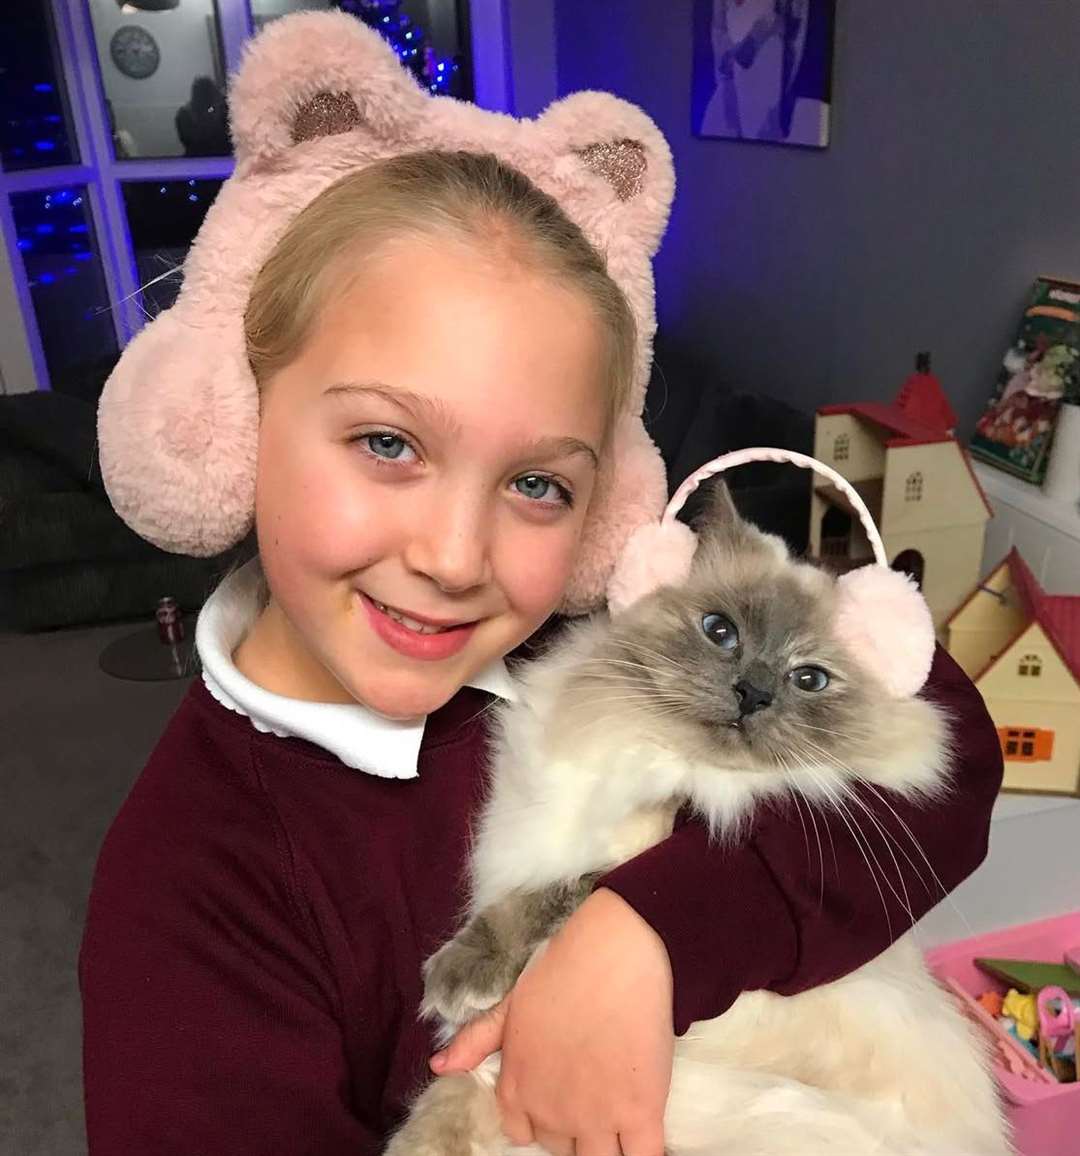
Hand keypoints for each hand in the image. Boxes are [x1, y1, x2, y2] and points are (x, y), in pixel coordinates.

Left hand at [431, 888, 673, 1155]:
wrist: (611, 950)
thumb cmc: (560, 968)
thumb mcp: (509, 1003)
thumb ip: (476, 1040)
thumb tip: (438, 1066)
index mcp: (517, 1088)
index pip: (523, 1133)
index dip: (543, 1118)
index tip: (563, 1097)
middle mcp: (551, 1112)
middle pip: (563, 1148)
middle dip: (576, 1127)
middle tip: (594, 1093)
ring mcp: (596, 1117)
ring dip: (606, 1143)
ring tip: (619, 1112)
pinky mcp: (639, 1112)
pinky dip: (642, 1154)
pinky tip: (642, 1134)